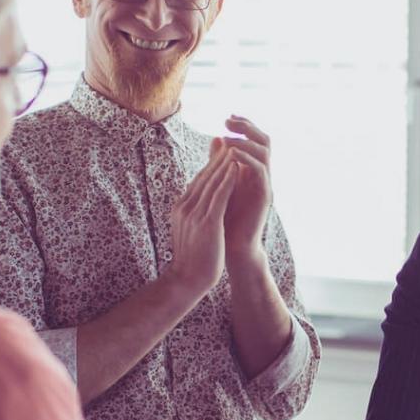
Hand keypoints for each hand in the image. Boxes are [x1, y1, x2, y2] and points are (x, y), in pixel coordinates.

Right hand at [165, 151, 239, 298]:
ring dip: (224, 163)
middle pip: (204, 176)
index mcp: (182, 207)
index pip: (198, 181)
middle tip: (229, 139)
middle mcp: (186, 206)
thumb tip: (200, 202)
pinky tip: (237, 168)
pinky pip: (219, 196)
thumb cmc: (191, 258)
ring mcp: (195, 213)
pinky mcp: (207, 222)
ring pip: (211, 182)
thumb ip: (194, 212)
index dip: (211, 165)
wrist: (186, 280)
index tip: (222, 151)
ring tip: (235, 147)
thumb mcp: (191, 230)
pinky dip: (228, 180)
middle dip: (217, 158)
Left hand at [217, 117, 272, 267]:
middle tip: (228, 120)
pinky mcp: (264, 195)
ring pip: (264, 152)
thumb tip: (216, 138)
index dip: (243, 126)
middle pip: (264, 140)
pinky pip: (260, 170)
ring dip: (246, 140)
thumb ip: (220, 161)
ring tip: (228, 137)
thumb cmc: (224, 216)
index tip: (226, 118)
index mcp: (251, 169)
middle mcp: (261, 174)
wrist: (232, 245)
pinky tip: (233, 154)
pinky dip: (247, 159)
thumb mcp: (220, 182)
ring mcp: (265, 183)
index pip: (253, 139)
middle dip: (247, 127)